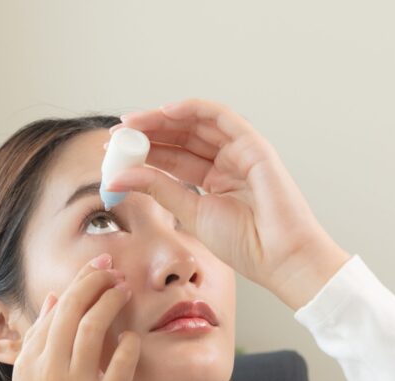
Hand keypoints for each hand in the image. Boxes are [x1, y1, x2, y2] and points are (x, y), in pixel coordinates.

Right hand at [5, 253, 140, 380]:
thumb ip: (36, 348)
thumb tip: (53, 303)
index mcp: (27, 368)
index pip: (53, 310)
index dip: (75, 284)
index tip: (93, 270)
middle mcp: (49, 372)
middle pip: (74, 308)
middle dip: (95, 279)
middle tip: (113, 267)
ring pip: (97, 325)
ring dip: (113, 299)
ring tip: (126, 288)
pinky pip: (123, 360)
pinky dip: (130, 342)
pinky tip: (135, 337)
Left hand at [104, 98, 350, 304]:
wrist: (279, 257)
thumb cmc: (245, 244)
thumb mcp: (191, 213)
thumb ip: (159, 189)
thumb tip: (121, 175)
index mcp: (214, 181)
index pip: (173, 157)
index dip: (144, 150)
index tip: (115, 149)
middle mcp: (227, 162)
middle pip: (182, 137)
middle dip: (148, 131)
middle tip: (117, 132)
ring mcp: (241, 151)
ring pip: (196, 123)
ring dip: (163, 118)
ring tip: (133, 121)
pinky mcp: (253, 144)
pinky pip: (220, 117)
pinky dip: (192, 109)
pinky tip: (165, 112)